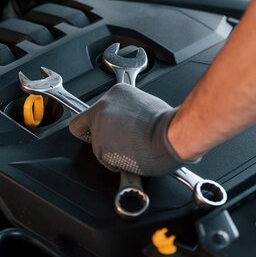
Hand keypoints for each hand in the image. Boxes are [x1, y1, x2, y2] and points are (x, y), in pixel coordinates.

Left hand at [68, 84, 198, 176]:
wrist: (171, 136)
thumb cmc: (165, 124)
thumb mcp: (145, 105)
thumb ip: (128, 111)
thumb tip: (126, 120)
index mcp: (115, 94)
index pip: (92, 107)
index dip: (95, 122)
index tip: (98, 127)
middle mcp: (103, 108)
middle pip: (85, 126)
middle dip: (98, 136)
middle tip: (117, 142)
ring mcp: (100, 128)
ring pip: (95, 145)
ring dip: (110, 150)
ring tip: (131, 149)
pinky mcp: (100, 147)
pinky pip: (104, 159)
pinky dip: (115, 162)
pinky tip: (130, 157)